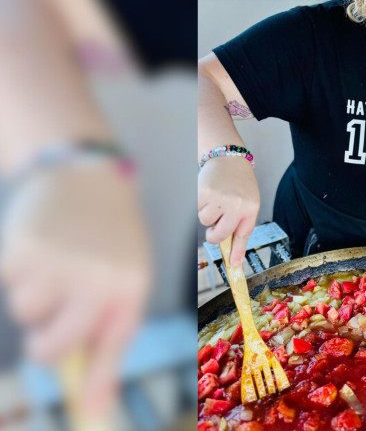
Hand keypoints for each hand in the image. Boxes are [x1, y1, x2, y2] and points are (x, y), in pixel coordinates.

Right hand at [0, 163, 150, 418]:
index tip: (91, 414)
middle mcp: (98, 277)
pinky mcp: (25, 245)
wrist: (92, 181)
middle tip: (53, 320)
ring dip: (33, 295)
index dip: (94, 383)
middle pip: (52, 347)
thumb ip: (106, 344)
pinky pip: (8, 279)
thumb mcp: (124, 285)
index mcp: (129, 287)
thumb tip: (96, 410)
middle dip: (46, 343)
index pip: (108, 348)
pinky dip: (16, 269)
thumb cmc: (111, 244)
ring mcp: (60, 262)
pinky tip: (40, 246)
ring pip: (26, 311)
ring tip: (57, 264)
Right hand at [198, 156, 259, 266]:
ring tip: (215, 199)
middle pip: (219, 235)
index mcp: (251, 208)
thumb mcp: (248, 202)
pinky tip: (208, 193)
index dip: (237, 253)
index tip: (234, 267)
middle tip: (213, 229)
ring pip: (205, 221)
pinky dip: (199, 204)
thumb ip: (240, 224)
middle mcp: (237, 204)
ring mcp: (220, 198)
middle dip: (213, 236)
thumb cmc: (239, 183)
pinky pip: (196, 210)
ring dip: (207, 213)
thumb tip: (233, 253)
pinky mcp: (204, 192)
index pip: (243, 236)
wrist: (229, 158)